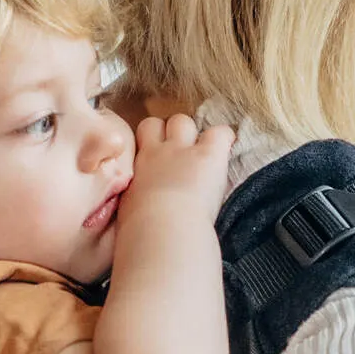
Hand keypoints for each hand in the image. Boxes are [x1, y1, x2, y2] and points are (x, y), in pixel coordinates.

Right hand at [116, 112, 235, 222]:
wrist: (163, 230)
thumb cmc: (142, 231)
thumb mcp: (129, 211)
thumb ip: (134, 199)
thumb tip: (135, 206)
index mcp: (137, 168)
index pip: (138, 139)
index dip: (151, 142)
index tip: (158, 158)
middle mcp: (158, 153)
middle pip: (157, 123)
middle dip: (166, 134)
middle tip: (180, 156)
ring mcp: (183, 150)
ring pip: (183, 122)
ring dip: (192, 134)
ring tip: (202, 155)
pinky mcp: (209, 155)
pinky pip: (221, 132)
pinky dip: (225, 138)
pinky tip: (225, 150)